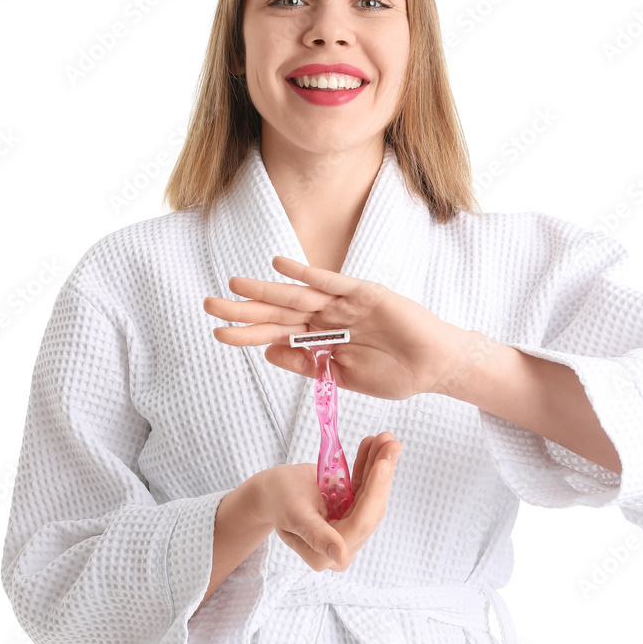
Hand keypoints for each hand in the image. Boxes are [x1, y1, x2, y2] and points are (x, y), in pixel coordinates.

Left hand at [203, 256, 468, 399]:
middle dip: (245, 309)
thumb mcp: (342, 377)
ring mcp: (344, 305)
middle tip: (209, 304)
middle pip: (279, 312)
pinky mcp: (364, 293)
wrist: (433, 367)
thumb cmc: (393, 374)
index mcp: (320, 341)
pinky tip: (280, 266)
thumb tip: (269, 352)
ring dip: (267, 290)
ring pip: (298, 296)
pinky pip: (331, 282)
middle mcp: (327, 319)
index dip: (247, 333)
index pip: (276, 334)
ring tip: (235, 285)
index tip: (217, 333)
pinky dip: (307, 273)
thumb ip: (308, 364)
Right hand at [250, 431, 402, 570]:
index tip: (383, 463)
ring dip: (380, 464)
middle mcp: (342, 544)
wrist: (271, 489)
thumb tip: (340, 557)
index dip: (375, 493)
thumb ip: (317, 535)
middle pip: (370, 507)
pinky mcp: (351, 510)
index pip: (360, 523)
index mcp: (327, 555)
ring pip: (371, 494)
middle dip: (382, 473)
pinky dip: (369, 464)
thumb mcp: (295, 515)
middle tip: (391, 443)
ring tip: (386, 438)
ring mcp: (348, 525)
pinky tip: (374, 445)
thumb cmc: (277, 500)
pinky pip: (365, 486)